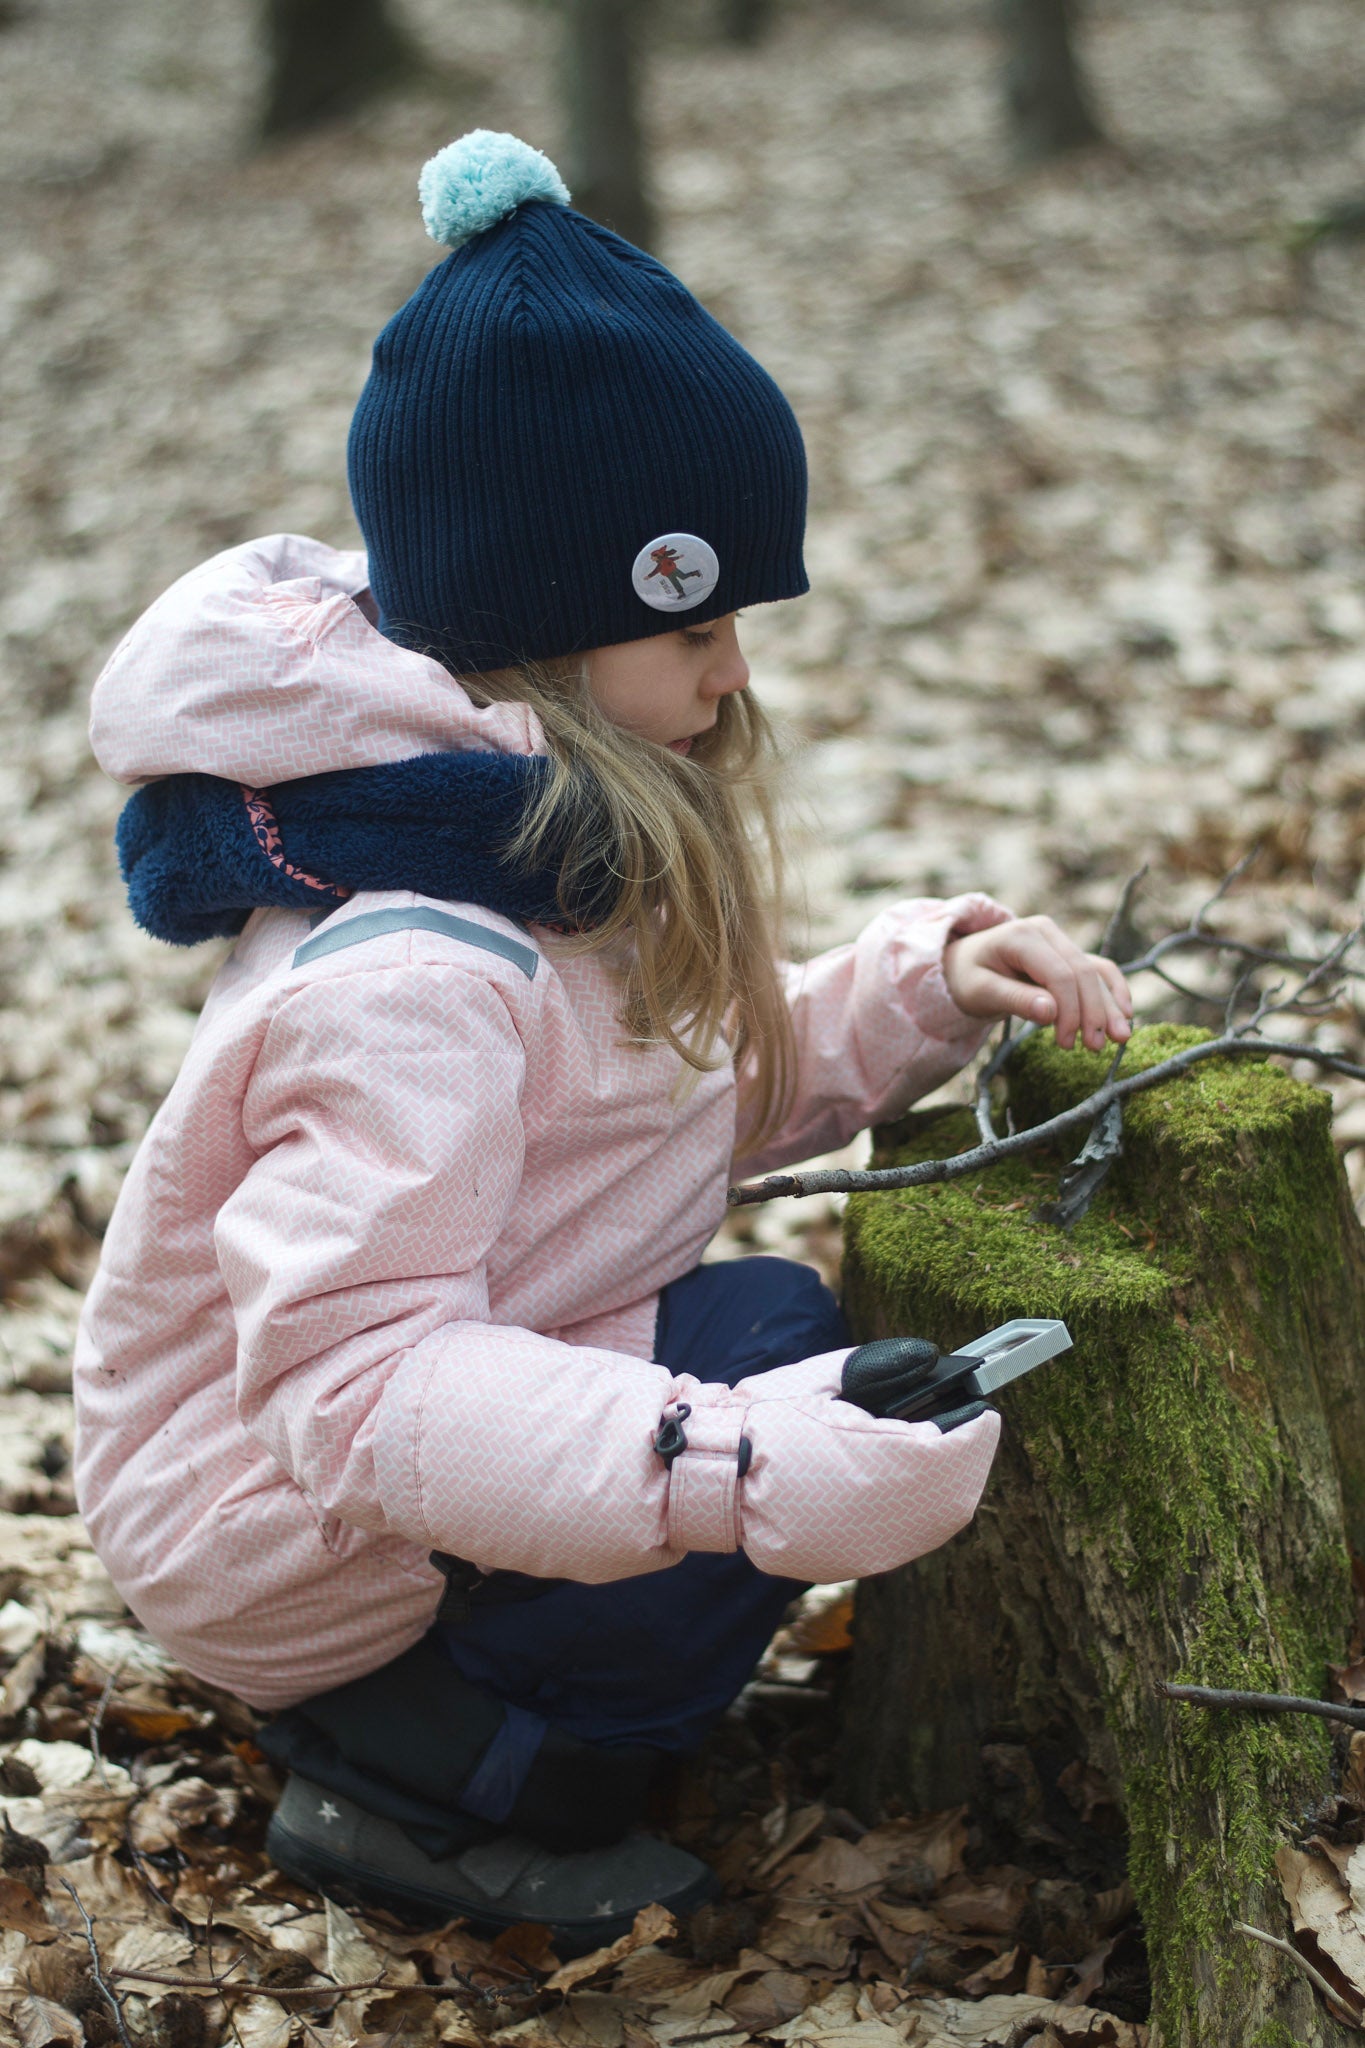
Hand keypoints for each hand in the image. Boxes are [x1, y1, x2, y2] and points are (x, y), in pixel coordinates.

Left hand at [942, 915, 1131, 1051]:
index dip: (1070, 1010)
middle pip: (1082, 973)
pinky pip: (1098, 970)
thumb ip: (1015, 1000)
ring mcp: (1060, 941)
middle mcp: (1046, 933)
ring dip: (1110, 1006)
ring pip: (1095, 972)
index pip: (1059, 974)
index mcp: (1022, 936)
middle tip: (1096, 1048)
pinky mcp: (1068, 955)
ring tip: (1120, 1039)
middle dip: (1094, 1012)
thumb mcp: (980, 992)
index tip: (1067, 1044)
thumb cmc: (967, 978)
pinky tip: (1126, 1014)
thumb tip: (1050, 1013)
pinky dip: (1113, 991)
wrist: (963, 964)